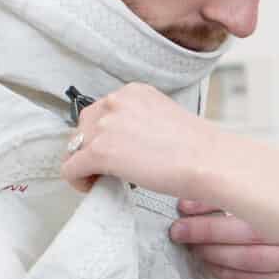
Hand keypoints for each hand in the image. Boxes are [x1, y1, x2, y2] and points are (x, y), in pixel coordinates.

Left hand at [61, 82, 221, 199]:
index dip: (104, 136)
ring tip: (105, 179)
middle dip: (91, 149)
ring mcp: (105, 125)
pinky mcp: (99, 151)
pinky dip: (78, 182)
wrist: (207, 161)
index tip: (116, 153)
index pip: (102, 112)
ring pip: (74, 148)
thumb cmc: (196, 148)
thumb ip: (137, 122)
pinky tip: (94, 187)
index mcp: (132, 92)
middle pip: (83, 127)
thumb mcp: (162, 117)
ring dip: (85, 165)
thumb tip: (123, 142)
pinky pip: (70, 169)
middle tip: (110, 169)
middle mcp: (115, 101)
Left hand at [168, 202, 278, 278]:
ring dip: (213, 253)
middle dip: (207, 230)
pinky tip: (209, 264)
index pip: (253, 203)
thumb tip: (206, 186)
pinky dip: (225, 272)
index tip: (188, 203)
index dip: (218, 203)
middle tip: (180, 229)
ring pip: (248, 260)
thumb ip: (259, 196)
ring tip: (192, 246)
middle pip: (248, 234)